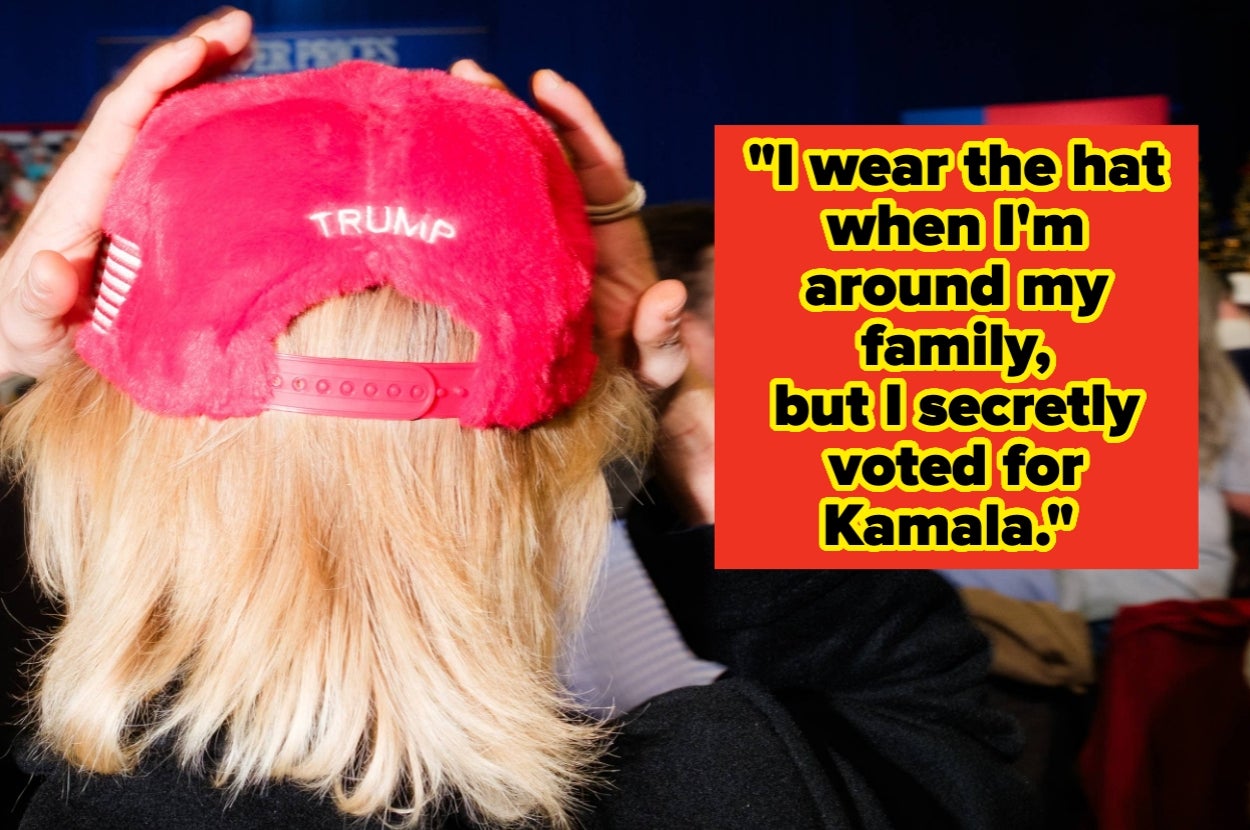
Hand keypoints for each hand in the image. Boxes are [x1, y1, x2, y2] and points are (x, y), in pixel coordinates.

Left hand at [0, 8, 252, 378]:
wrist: (21, 333)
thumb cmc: (28, 330)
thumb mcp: (30, 324)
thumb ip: (39, 299)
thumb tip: (51, 265)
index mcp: (84, 195)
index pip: (122, 120)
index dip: (160, 79)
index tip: (200, 49)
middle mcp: (105, 179)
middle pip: (148, 103)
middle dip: (191, 60)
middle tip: (242, 29)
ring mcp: (125, 188)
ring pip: (166, 120)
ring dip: (204, 81)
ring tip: (249, 50)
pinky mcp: (143, 204)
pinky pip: (179, 152)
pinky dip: (209, 122)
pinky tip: (243, 114)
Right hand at [449, 60, 688, 389]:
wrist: (619, 394)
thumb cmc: (644, 374)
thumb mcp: (658, 358)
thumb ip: (663, 331)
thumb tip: (667, 296)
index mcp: (615, 238)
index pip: (597, 165)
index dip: (575, 123)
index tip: (545, 85)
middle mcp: (580, 229)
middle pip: (550, 156)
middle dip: (513, 110)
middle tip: (469, 74)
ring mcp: (548, 241)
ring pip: (518, 177)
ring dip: (486, 135)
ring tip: (443, 97)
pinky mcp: (521, 262)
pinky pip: (498, 213)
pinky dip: (472, 186)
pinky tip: (435, 163)